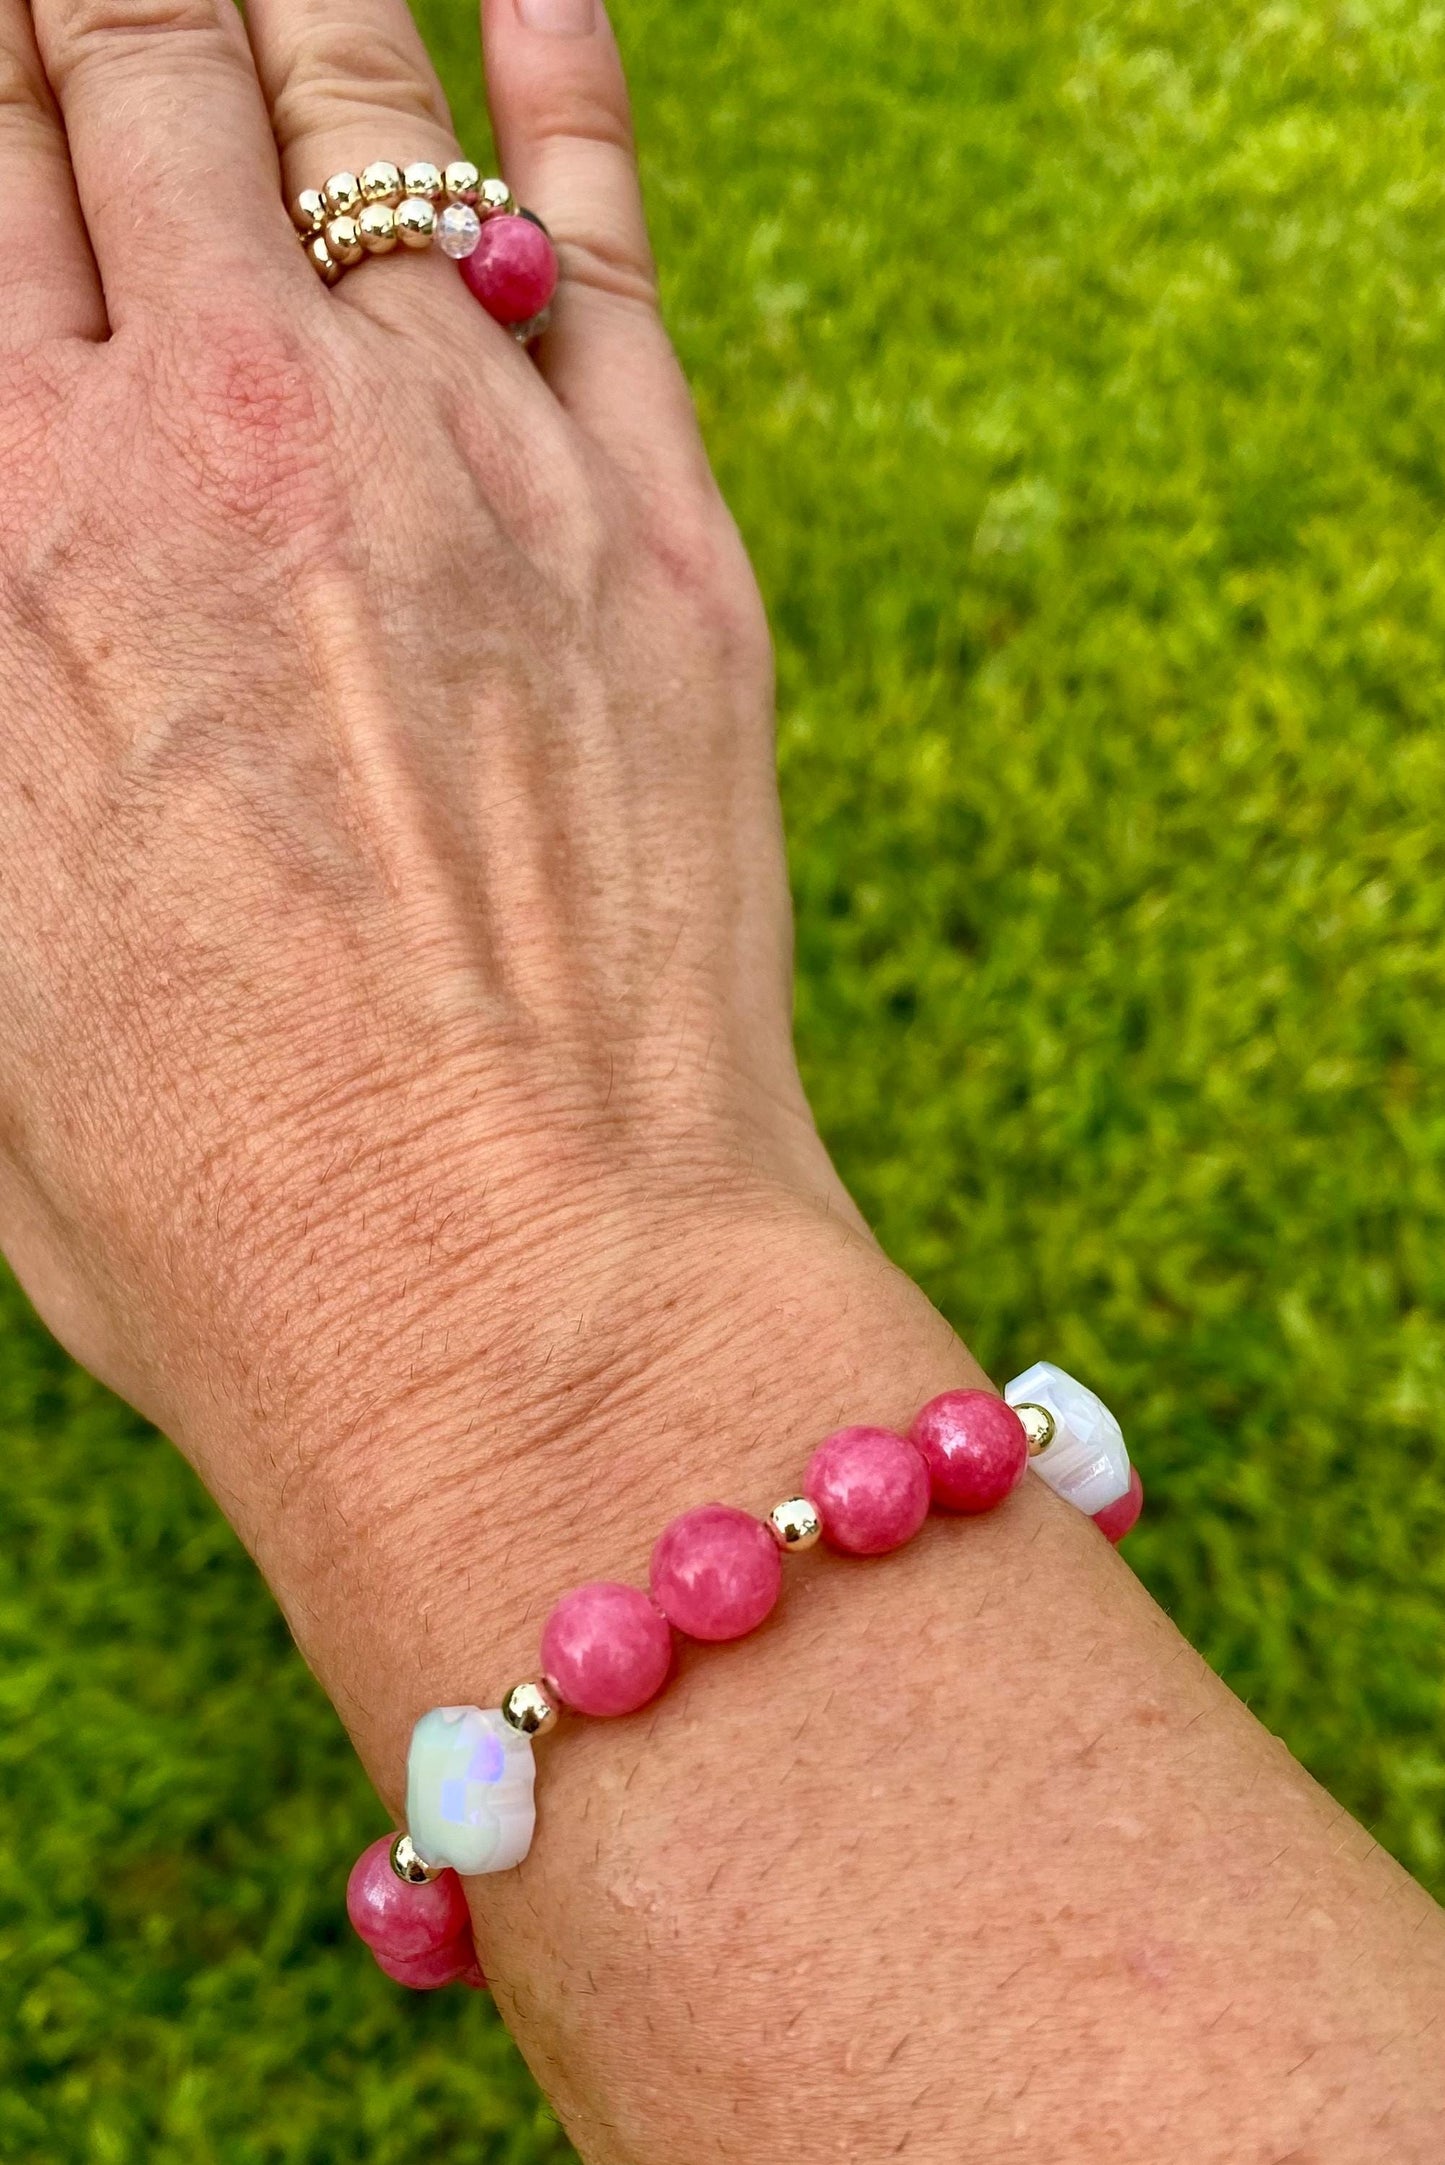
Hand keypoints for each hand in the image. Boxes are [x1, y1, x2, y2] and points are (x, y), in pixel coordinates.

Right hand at [0, 0, 901, 1580]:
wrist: (509, 1298)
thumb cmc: (208, 1194)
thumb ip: (1, 681)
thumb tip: (32, 538)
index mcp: (7, 534)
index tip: (22, 57)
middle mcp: (226, 435)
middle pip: (140, 80)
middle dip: (117, 0)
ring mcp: (465, 461)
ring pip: (363, 113)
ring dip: (303, 3)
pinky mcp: (662, 536)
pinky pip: (599, 239)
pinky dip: (563, 91)